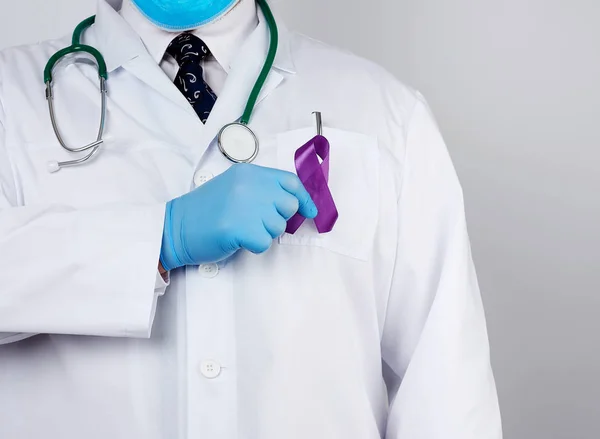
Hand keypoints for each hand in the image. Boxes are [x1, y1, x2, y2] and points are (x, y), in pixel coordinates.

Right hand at [159, 164, 317, 270]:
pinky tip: (238, 239)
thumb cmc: (207, 210)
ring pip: (278, 226)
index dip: (304, 198)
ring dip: (264, 233)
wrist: (176, 227)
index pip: (290, 181)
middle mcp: (249, 185)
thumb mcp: (235, 187)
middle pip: (289, 205)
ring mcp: (244, 206)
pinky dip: (254, 246)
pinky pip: (265, 242)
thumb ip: (262, 189)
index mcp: (249, 173)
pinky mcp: (239, 228)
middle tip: (258, 222)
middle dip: (278, 218)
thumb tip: (297, 203)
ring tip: (242, 228)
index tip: (310, 211)